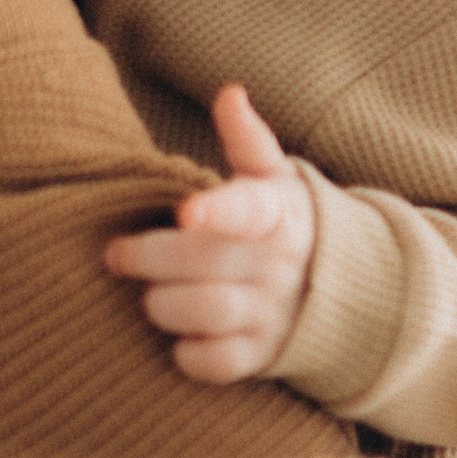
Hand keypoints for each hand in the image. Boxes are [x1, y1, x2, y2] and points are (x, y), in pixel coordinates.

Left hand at [103, 86, 316, 382]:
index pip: (246, 210)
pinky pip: (214, 364)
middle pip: (200, 263)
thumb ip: (247, 140)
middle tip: (117, 254)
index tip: (187, 211)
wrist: (339, 288)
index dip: (216, 211)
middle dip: (145, 257)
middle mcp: (276, 265)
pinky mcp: (261, 356)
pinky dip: (187, 353)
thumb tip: (230, 93)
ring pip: (201, 313)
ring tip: (148, 293)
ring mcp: (271, 314)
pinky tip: (179, 333)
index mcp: (276, 213)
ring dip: (160, 304)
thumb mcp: (274, 178)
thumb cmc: (279, 220)